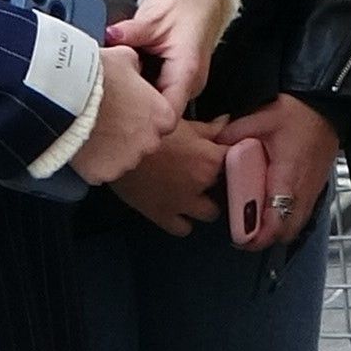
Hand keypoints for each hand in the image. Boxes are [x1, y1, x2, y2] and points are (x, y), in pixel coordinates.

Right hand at [67, 45, 180, 186]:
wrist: (62, 98)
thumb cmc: (96, 76)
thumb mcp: (124, 56)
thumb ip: (136, 65)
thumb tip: (135, 69)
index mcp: (161, 116)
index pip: (163, 118)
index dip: (145, 110)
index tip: (130, 105)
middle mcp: (150, 142)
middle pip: (144, 139)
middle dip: (129, 130)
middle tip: (108, 116)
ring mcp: (127, 161)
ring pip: (123, 156)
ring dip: (111, 146)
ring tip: (91, 128)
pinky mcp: (105, 173)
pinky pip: (102, 168)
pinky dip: (94, 160)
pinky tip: (81, 143)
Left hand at [106, 0, 233, 112]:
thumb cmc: (187, 1)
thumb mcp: (154, 16)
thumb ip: (130, 32)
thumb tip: (109, 37)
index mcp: (187, 70)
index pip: (167, 114)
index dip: (143, 119)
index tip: (117, 111)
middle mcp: (190, 82)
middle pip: (159, 111)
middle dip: (133, 106)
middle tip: (107, 94)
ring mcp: (185, 81)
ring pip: (157, 101)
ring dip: (136, 95)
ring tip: (114, 83)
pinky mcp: (177, 77)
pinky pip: (157, 90)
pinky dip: (141, 85)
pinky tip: (126, 75)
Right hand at [107, 120, 226, 237]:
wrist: (111, 144)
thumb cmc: (146, 127)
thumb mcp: (180, 121)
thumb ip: (208, 127)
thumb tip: (227, 123)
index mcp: (211, 156)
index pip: (238, 160)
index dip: (231, 158)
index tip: (223, 156)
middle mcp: (203, 182)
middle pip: (226, 188)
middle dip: (216, 181)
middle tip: (201, 171)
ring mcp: (184, 203)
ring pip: (210, 213)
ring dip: (204, 204)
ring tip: (192, 193)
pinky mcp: (163, 216)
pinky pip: (183, 229)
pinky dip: (182, 221)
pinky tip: (175, 209)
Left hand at [216, 95, 341, 251]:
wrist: (327, 108)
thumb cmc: (299, 113)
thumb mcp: (261, 117)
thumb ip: (233, 134)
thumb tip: (213, 147)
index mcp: (287, 175)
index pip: (275, 219)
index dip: (257, 236)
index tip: (240, 238)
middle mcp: (302, 189)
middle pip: (285, 232)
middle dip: (263, 238)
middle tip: (242, 232)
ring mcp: (311, 192)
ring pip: (294, 227)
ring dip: (274, 230)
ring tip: (252, 224)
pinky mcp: (314, 190)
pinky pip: (300, 216)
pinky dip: (284, 220)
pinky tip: (268, 210)